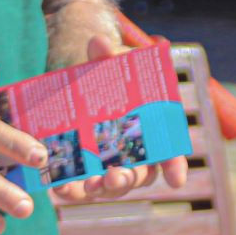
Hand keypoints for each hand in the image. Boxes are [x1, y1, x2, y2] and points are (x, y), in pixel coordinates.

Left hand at [51, 34, 187, 201]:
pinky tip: (59, 188)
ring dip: (101, 190)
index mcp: (153, 129)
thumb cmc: (109, 72)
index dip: (176, 167)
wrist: (79, 81)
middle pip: (141, 175)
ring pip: (113, 186)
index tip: (176, 180)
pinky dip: (73, 191)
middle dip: (128, 179)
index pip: (171, 153)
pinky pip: (83, 186)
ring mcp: (112, 163)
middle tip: (114, 177)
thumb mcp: (111, 60)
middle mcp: (137, 152)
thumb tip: (99, 43)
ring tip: (87, 187)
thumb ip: (107, 54)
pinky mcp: (86, 167)